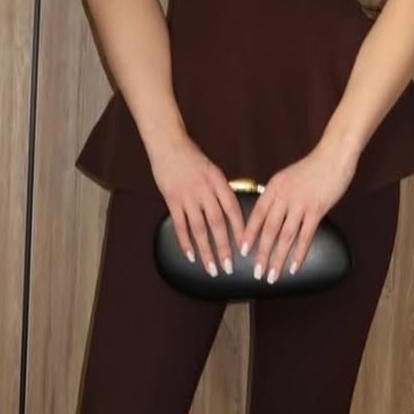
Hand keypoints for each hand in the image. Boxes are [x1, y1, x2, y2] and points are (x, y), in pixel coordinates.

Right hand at [148, 133, 246, 277]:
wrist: (168, 144)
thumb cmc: (191, 157)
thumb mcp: (212, 170)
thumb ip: (220, 190)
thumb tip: (230, 212)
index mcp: (218, 182)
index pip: (233, 209)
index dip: (240, 229)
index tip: (246, 247)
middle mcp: (205, 190)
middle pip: (218, 223)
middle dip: (225, 247)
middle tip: (230, 267)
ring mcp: (188, 196)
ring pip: (199, 229)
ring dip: (206, 251)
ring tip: (212, 268)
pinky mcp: (172, 200)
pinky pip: (180, 225)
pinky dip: (185, 242)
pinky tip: (191, 256)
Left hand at [240, 141, 358, 283]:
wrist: (333, 156)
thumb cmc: (312, 168)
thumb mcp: (287, 178)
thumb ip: (277, 195)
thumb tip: (269, 214)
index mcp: (273, 188)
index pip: (257, 215)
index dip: (249, 234)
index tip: (242, 251)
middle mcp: (283, 197)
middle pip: (269, 230)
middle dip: (261, 254)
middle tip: (256, 272)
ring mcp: (300, 204)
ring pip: (285, 236)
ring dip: (278, 258)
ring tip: (272, 275)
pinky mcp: (317, 210)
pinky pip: (305, 236)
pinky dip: (299, 254)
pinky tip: (294, 267)